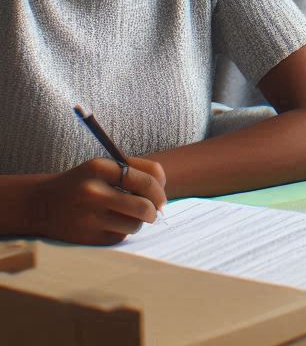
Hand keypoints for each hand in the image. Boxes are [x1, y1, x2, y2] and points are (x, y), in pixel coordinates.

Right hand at [29, 157, 166, 245]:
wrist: (43, 204)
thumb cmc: (83, 183)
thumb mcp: (103, 167)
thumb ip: (133, 172)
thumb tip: (162, 195)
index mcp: (101, 168)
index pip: (146, 177)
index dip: (160, 188)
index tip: (161, 195)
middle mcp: (93, 192)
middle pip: (143, 206)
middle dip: (155, 210)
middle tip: (155, 211)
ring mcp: (88, 217)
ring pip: (134, 225)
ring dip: (139, 222)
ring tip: (130, 216)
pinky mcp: (86, 237)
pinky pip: (119, 237)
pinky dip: (122, 232)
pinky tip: (111, 224)